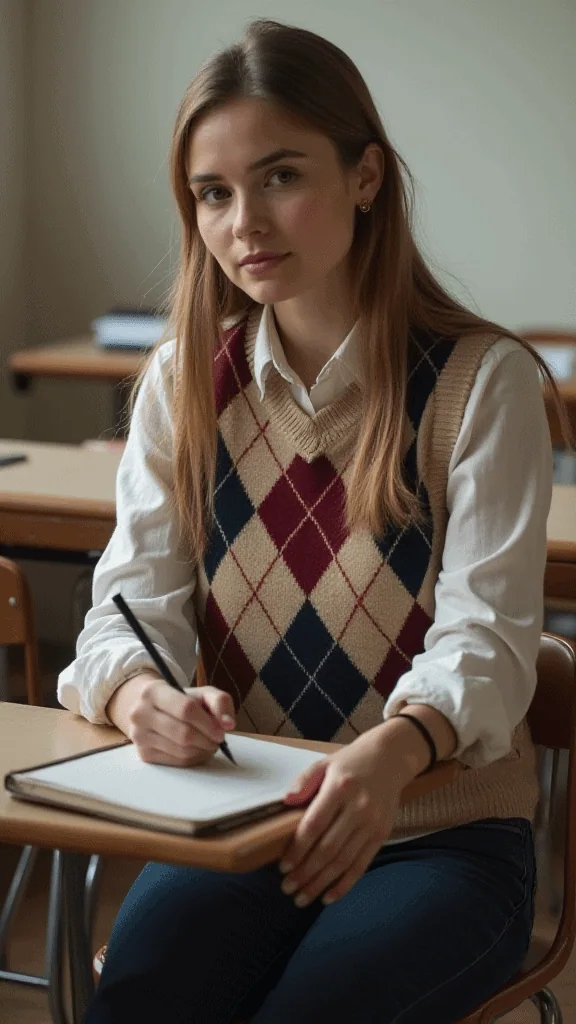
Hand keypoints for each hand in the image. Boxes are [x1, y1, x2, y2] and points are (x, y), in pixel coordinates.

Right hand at [106, 673, 235, 766]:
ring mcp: (139, 736)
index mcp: (153, 691)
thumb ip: (220, 701)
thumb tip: (228, 724)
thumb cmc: (180, 700)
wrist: (151, 709)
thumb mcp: (201, 693)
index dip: (208, 723)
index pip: (185, 709)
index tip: (221, 731)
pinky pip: (177, 762)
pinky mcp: (144, 754)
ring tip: (208, 743)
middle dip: (207, 739)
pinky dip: (193, 758)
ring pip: (181, 750)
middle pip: (184, 734)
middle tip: (217, 739)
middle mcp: (140, 713)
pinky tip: (196, 749)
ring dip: (202, 750)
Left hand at [278, 724, 415, 907]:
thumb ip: (304, 781)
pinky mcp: (382, 834)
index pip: (315, 825)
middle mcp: (359, 807)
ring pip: (344, 861)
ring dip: (321, 883)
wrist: (391, 757)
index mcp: (340, 788)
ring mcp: (373, 823)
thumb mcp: (325, 763)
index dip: (298, 849)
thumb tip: (286, 801)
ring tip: (302, 898)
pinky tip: (328, 897)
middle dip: (306, 872)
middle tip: (287, 888)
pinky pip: (362, 864)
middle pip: (329, 848)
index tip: (283, 866)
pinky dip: (345, 884)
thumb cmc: (351, 762)